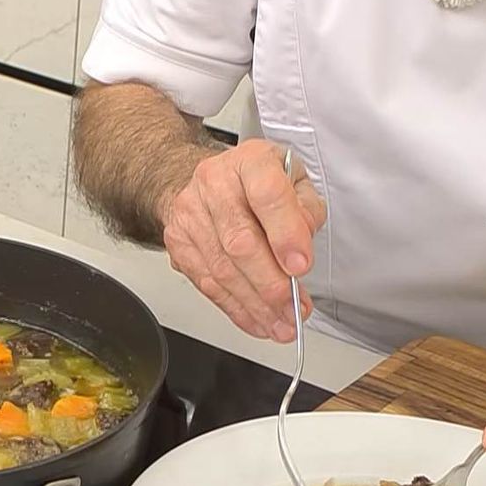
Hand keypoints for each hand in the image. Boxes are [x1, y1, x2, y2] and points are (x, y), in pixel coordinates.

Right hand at [161, 139, 326, 342]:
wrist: (210, 184)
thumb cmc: (256, 184)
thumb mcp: (295, 181)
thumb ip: (306, 212)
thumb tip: (299, 251)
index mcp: (249, 161)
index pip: (267, 195)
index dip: (285, 234)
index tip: (301, 267)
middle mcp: (214, 184)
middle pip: (240, 242)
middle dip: (270, 284)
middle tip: (293, 309)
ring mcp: (191, 215)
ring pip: (223, 270)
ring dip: (255, 305)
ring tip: (281, 324)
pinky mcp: (179, 245)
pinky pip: (207, 284)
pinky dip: (236, 309)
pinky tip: (257, 321)